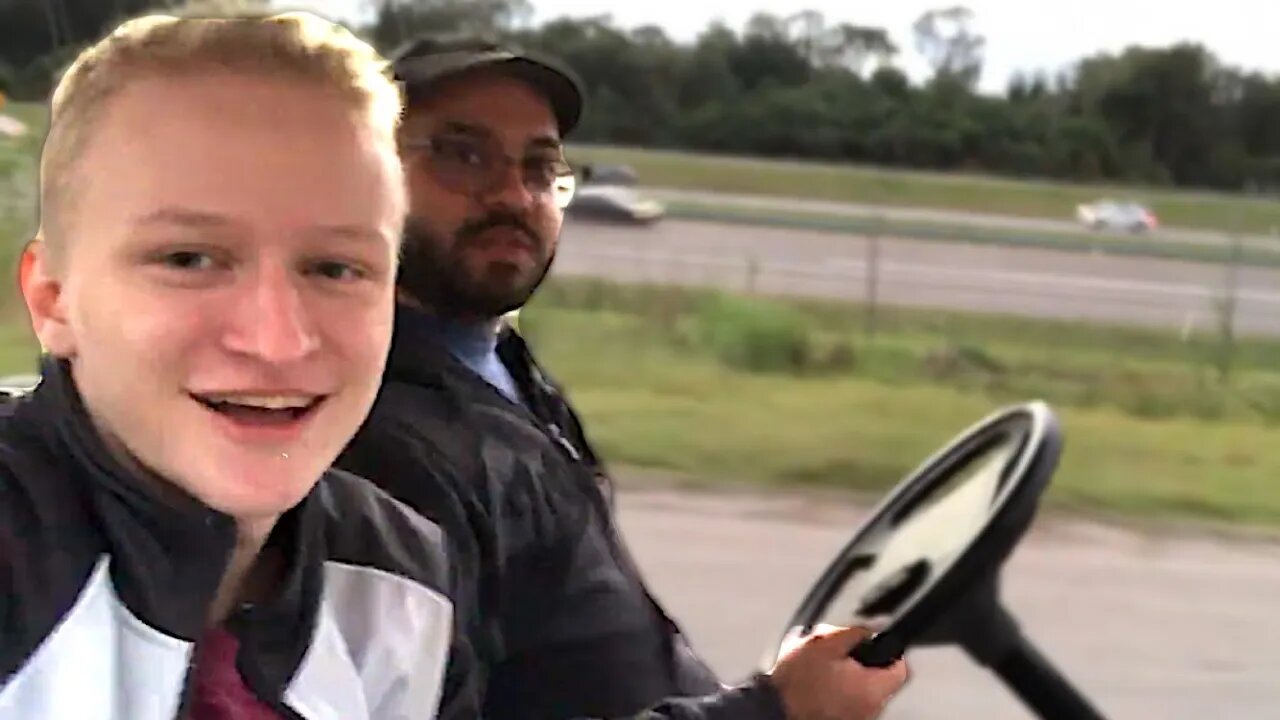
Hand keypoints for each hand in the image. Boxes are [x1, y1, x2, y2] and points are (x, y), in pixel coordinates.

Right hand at [767, 625, 908, 719]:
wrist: (773, 710)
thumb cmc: (795, 681)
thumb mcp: (824, 643)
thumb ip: (855, 631)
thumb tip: (877, 625)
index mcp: (871, 688)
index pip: (901, 669)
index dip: (890, 651)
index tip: (874, 644)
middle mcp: (870, 709)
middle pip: (882, 679)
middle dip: (864, 662)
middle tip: (840, 654)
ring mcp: (857, 718)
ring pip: (864, 690)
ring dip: (850, 677)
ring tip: (825, 668)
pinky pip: (850, 702)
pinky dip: (840, 691)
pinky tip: (819, 684)